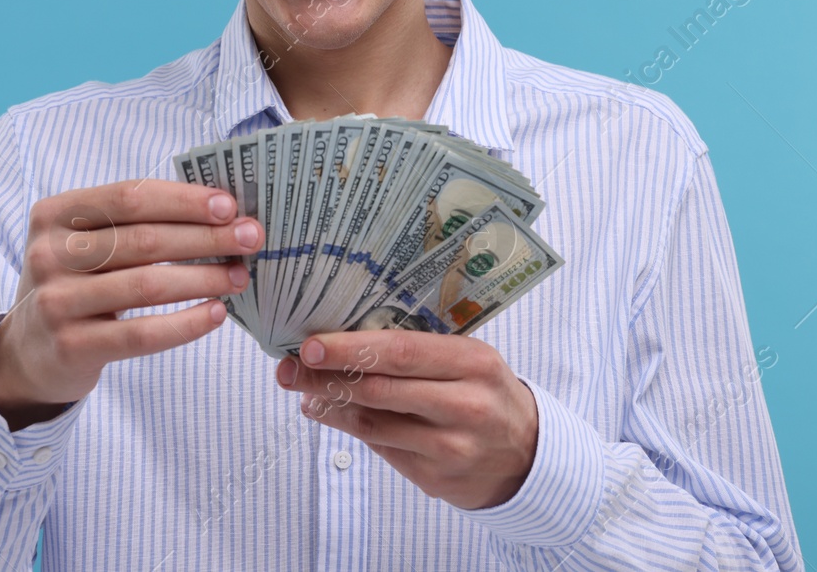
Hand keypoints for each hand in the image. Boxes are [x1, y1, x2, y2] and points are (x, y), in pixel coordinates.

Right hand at [0, 179, 262, 429]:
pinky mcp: (71, 346)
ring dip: (204, 278)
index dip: (184, 200)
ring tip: (240, 277)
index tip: (230, 206)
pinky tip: (215, 314)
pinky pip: (141, 334)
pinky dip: (185, 324)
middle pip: (144, 239)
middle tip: (251, 239)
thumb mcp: (85, 242)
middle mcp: (49, 253)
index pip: (130, 196)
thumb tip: (219, 211)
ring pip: (147, 285)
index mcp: (55, 213)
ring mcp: (56, 301)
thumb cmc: (76, 283)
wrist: (28, 352)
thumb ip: (135, 222)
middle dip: (207, 237)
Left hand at [276, 330, 537, 509]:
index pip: (401, 351)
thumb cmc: (486, 394)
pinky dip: (351, 429)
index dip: (350, 348)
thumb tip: (346, 339)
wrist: (526, 455)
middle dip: (327, 377)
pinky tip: (330, 413)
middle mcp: (466, 405)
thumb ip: (418, 350)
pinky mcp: (437, 477)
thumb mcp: (468, 360)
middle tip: (290, 368)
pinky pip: (382, 448)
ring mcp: (452, 446)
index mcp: (474, 362)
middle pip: (381, 389)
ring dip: (331, 405)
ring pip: (375, 423)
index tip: (312, 345)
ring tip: (303, 390)